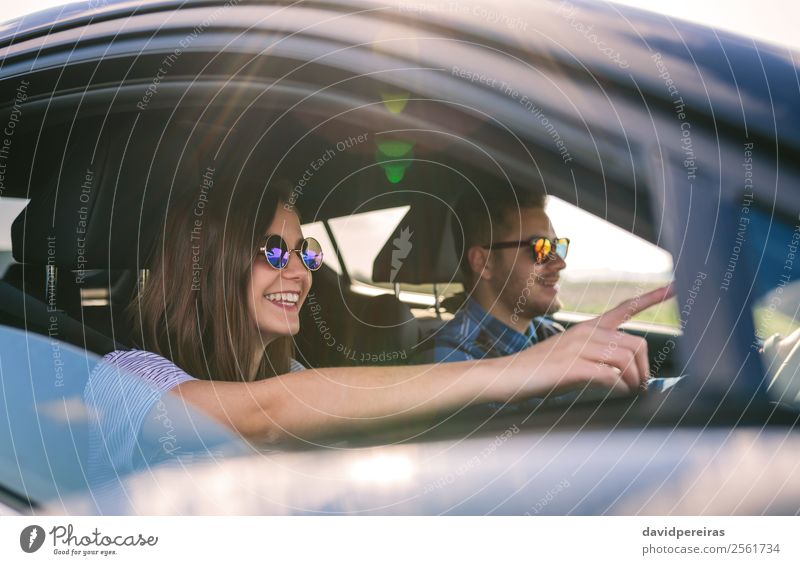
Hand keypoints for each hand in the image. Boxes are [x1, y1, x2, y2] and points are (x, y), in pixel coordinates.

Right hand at [504, 284, 674, 400]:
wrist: (508, 375)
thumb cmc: (541, 371)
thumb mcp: (571, 356)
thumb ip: (598, 358)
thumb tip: (630, 375)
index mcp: (588, 327)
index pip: (625, 308)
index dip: (652, 298)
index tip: (676, 285)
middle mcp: (586, 333)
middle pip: (636, 344)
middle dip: (644, 369)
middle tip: (640, 387)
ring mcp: (579, 349)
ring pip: (627, 360)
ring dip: (634, 381)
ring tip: (629, 392)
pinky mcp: (573, 367)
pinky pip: (611, 376)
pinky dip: (619, 387)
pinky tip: (615, 392)